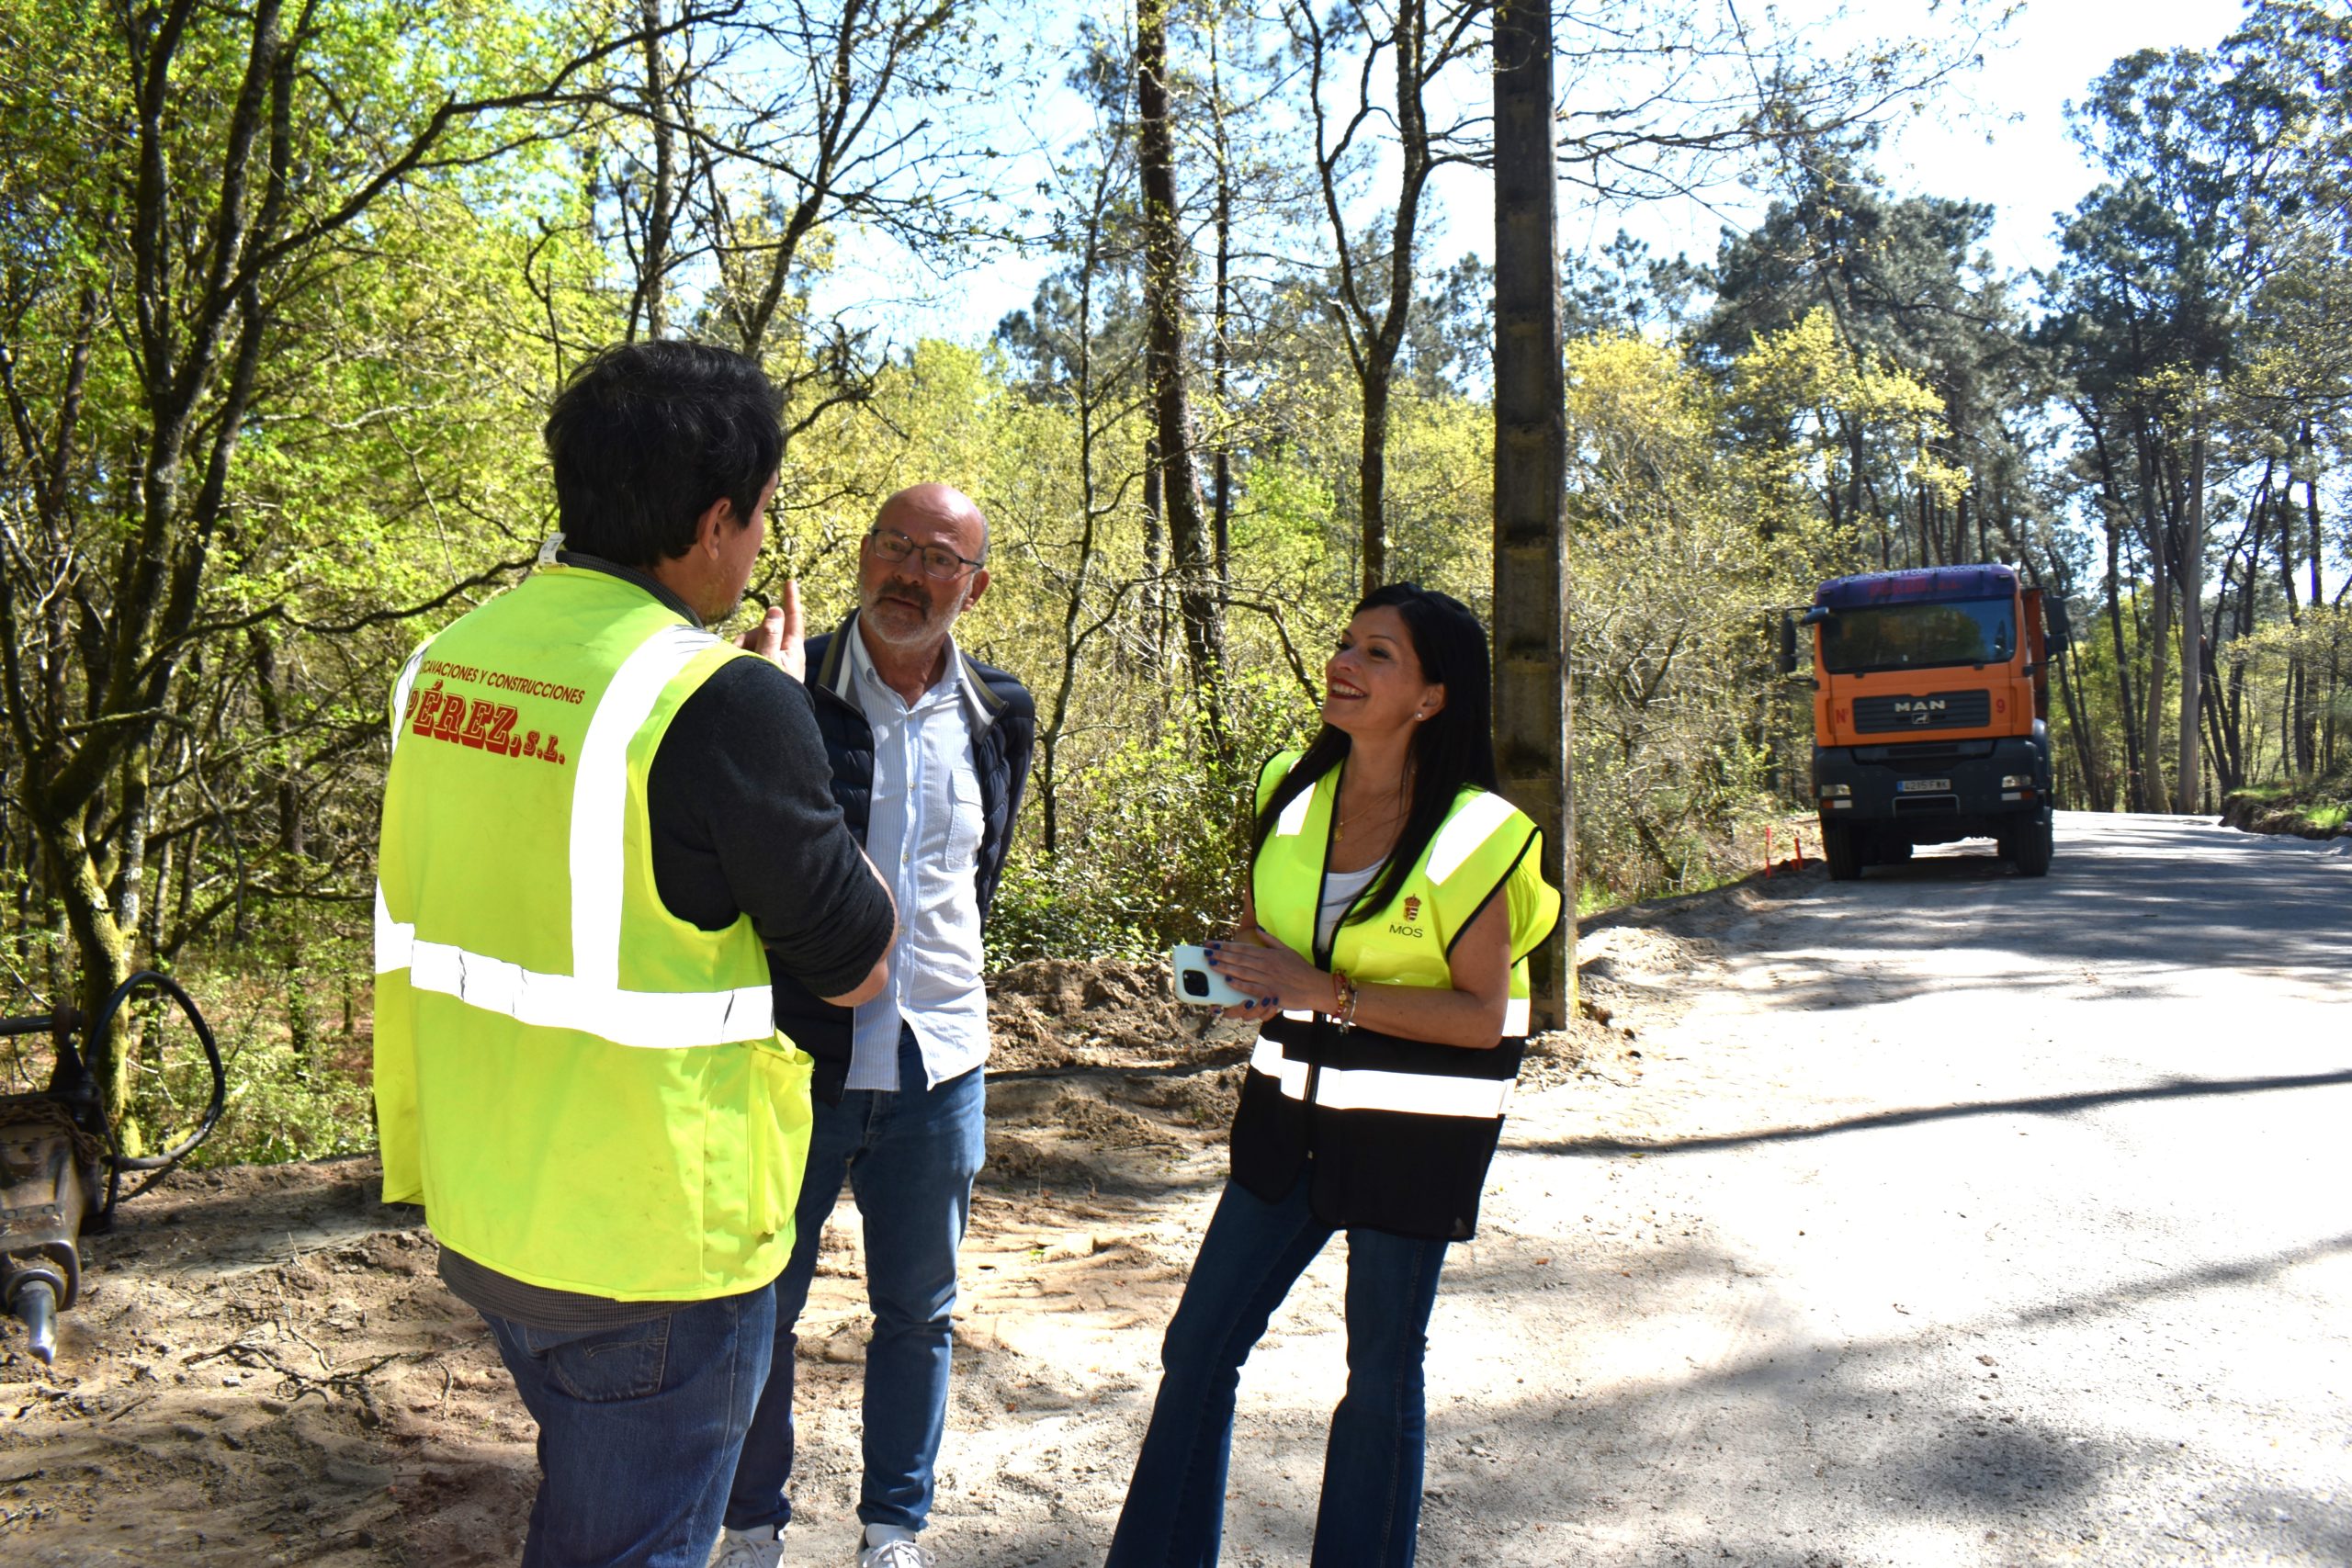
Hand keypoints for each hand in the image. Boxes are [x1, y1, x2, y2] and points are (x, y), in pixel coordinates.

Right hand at [738, 579, 805, 682]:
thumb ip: (770, 634)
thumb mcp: (768, 660)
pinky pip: (750, 656)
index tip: (790, 581)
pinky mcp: (765, 672)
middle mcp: (785, 655)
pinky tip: (734, 666)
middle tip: (737, 649)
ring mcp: (774, 663)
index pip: (793, 619)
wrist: (767, 724)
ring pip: (755, 643)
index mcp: (792, 650)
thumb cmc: (771, 692)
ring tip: (735, 663)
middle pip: (767, 629)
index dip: (791, 599)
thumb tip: (775, 610)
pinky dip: (741, 657)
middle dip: (750, 635)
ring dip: (742, 649)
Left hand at [1205, 928, 1324, 1017]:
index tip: (1212, 944)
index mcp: (1269, 954)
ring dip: (1226, 967)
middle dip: (1221, 955)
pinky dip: (1240, 984)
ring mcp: (1269, 978)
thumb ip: (1271, 940)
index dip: (1225, 946)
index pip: (1243, 948)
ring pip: (1243, 971)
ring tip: (1212, 964)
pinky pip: (1253, 987)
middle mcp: (1267, 964)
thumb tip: (1258, 928)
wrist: (1316, 987)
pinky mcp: (1271, 992)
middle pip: (1240, 958)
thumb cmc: (1302, 969)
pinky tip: (1228, 981)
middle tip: (1206, 953)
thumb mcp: (1287, 950)